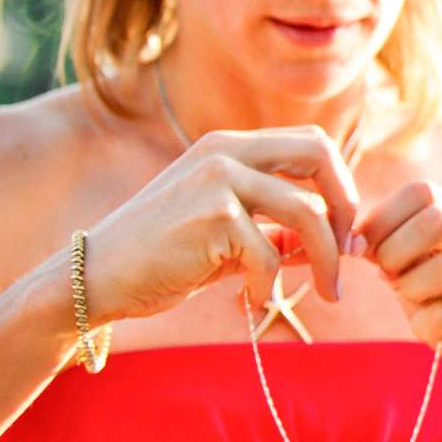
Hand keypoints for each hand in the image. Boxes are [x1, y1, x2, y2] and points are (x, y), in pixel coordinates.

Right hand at [80, 127, 356, 324]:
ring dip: (326, 259)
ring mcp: (218, 181)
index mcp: (231, 147)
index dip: (340, 185)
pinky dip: (270, 283)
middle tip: (348, 252)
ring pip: (307, 213)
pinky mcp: (213, 217)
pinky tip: (252, 297)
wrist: (93, 280)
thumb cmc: (162, 260)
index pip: (313, 143)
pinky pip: (271, 254)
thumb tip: (343, 244)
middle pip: (321, 155)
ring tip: (329, 291)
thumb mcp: (231, 238)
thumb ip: (282, 232)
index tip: (343, 231)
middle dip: (346, 206)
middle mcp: (226, 152)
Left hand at [356, 180, 441, 417]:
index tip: (363, 251)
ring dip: (412, 289)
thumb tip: (353, 240)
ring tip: (414, 305)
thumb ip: (392, 252)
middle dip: (395, 251)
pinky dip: (426, 326)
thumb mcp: (417, 277)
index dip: (382, 219)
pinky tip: (434, 333)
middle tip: (387, 278)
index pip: (423, 192)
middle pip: (438, 219)